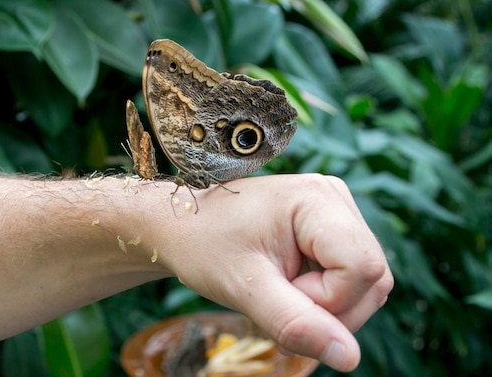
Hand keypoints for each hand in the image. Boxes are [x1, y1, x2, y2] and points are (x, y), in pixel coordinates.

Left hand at [155, 174, 393, 371]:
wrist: (184, 226)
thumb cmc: (205, 246)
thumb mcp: (245, 288)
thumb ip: (296, 322)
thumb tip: (350, 357)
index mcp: (315, 199)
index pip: (362, 268)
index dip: (328, 300)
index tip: (278, 292)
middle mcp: (333, 197)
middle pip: (370, 277)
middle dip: (328, 309)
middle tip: (275, 304)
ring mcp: (335, 210)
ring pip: (365, 281)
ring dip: (325, 306)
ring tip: (278, 298)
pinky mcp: (330, 226)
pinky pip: (350, 275)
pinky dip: (323, 295)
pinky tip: (288, 290)